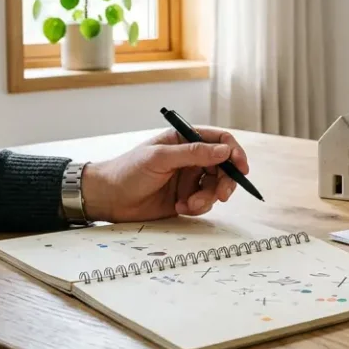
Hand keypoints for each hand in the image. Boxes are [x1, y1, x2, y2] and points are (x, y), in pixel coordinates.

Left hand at [80, 127, 249, 222]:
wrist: (108, 199)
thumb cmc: (127, 171)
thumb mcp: (160, 158)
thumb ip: (193, 153)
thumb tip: (224, 150)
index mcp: (184, 140)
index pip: (219, 141)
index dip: (234, 153)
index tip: (241, 168)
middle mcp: (190, 158)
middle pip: (223, 167)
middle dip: (225, 182)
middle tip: (222, 195)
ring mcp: (189, 179)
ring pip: (216, 187)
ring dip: (208, 198)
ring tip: (189, 205)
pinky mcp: (186, 198)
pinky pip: (205, 203)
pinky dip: (197, 207)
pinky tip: (180, 208)